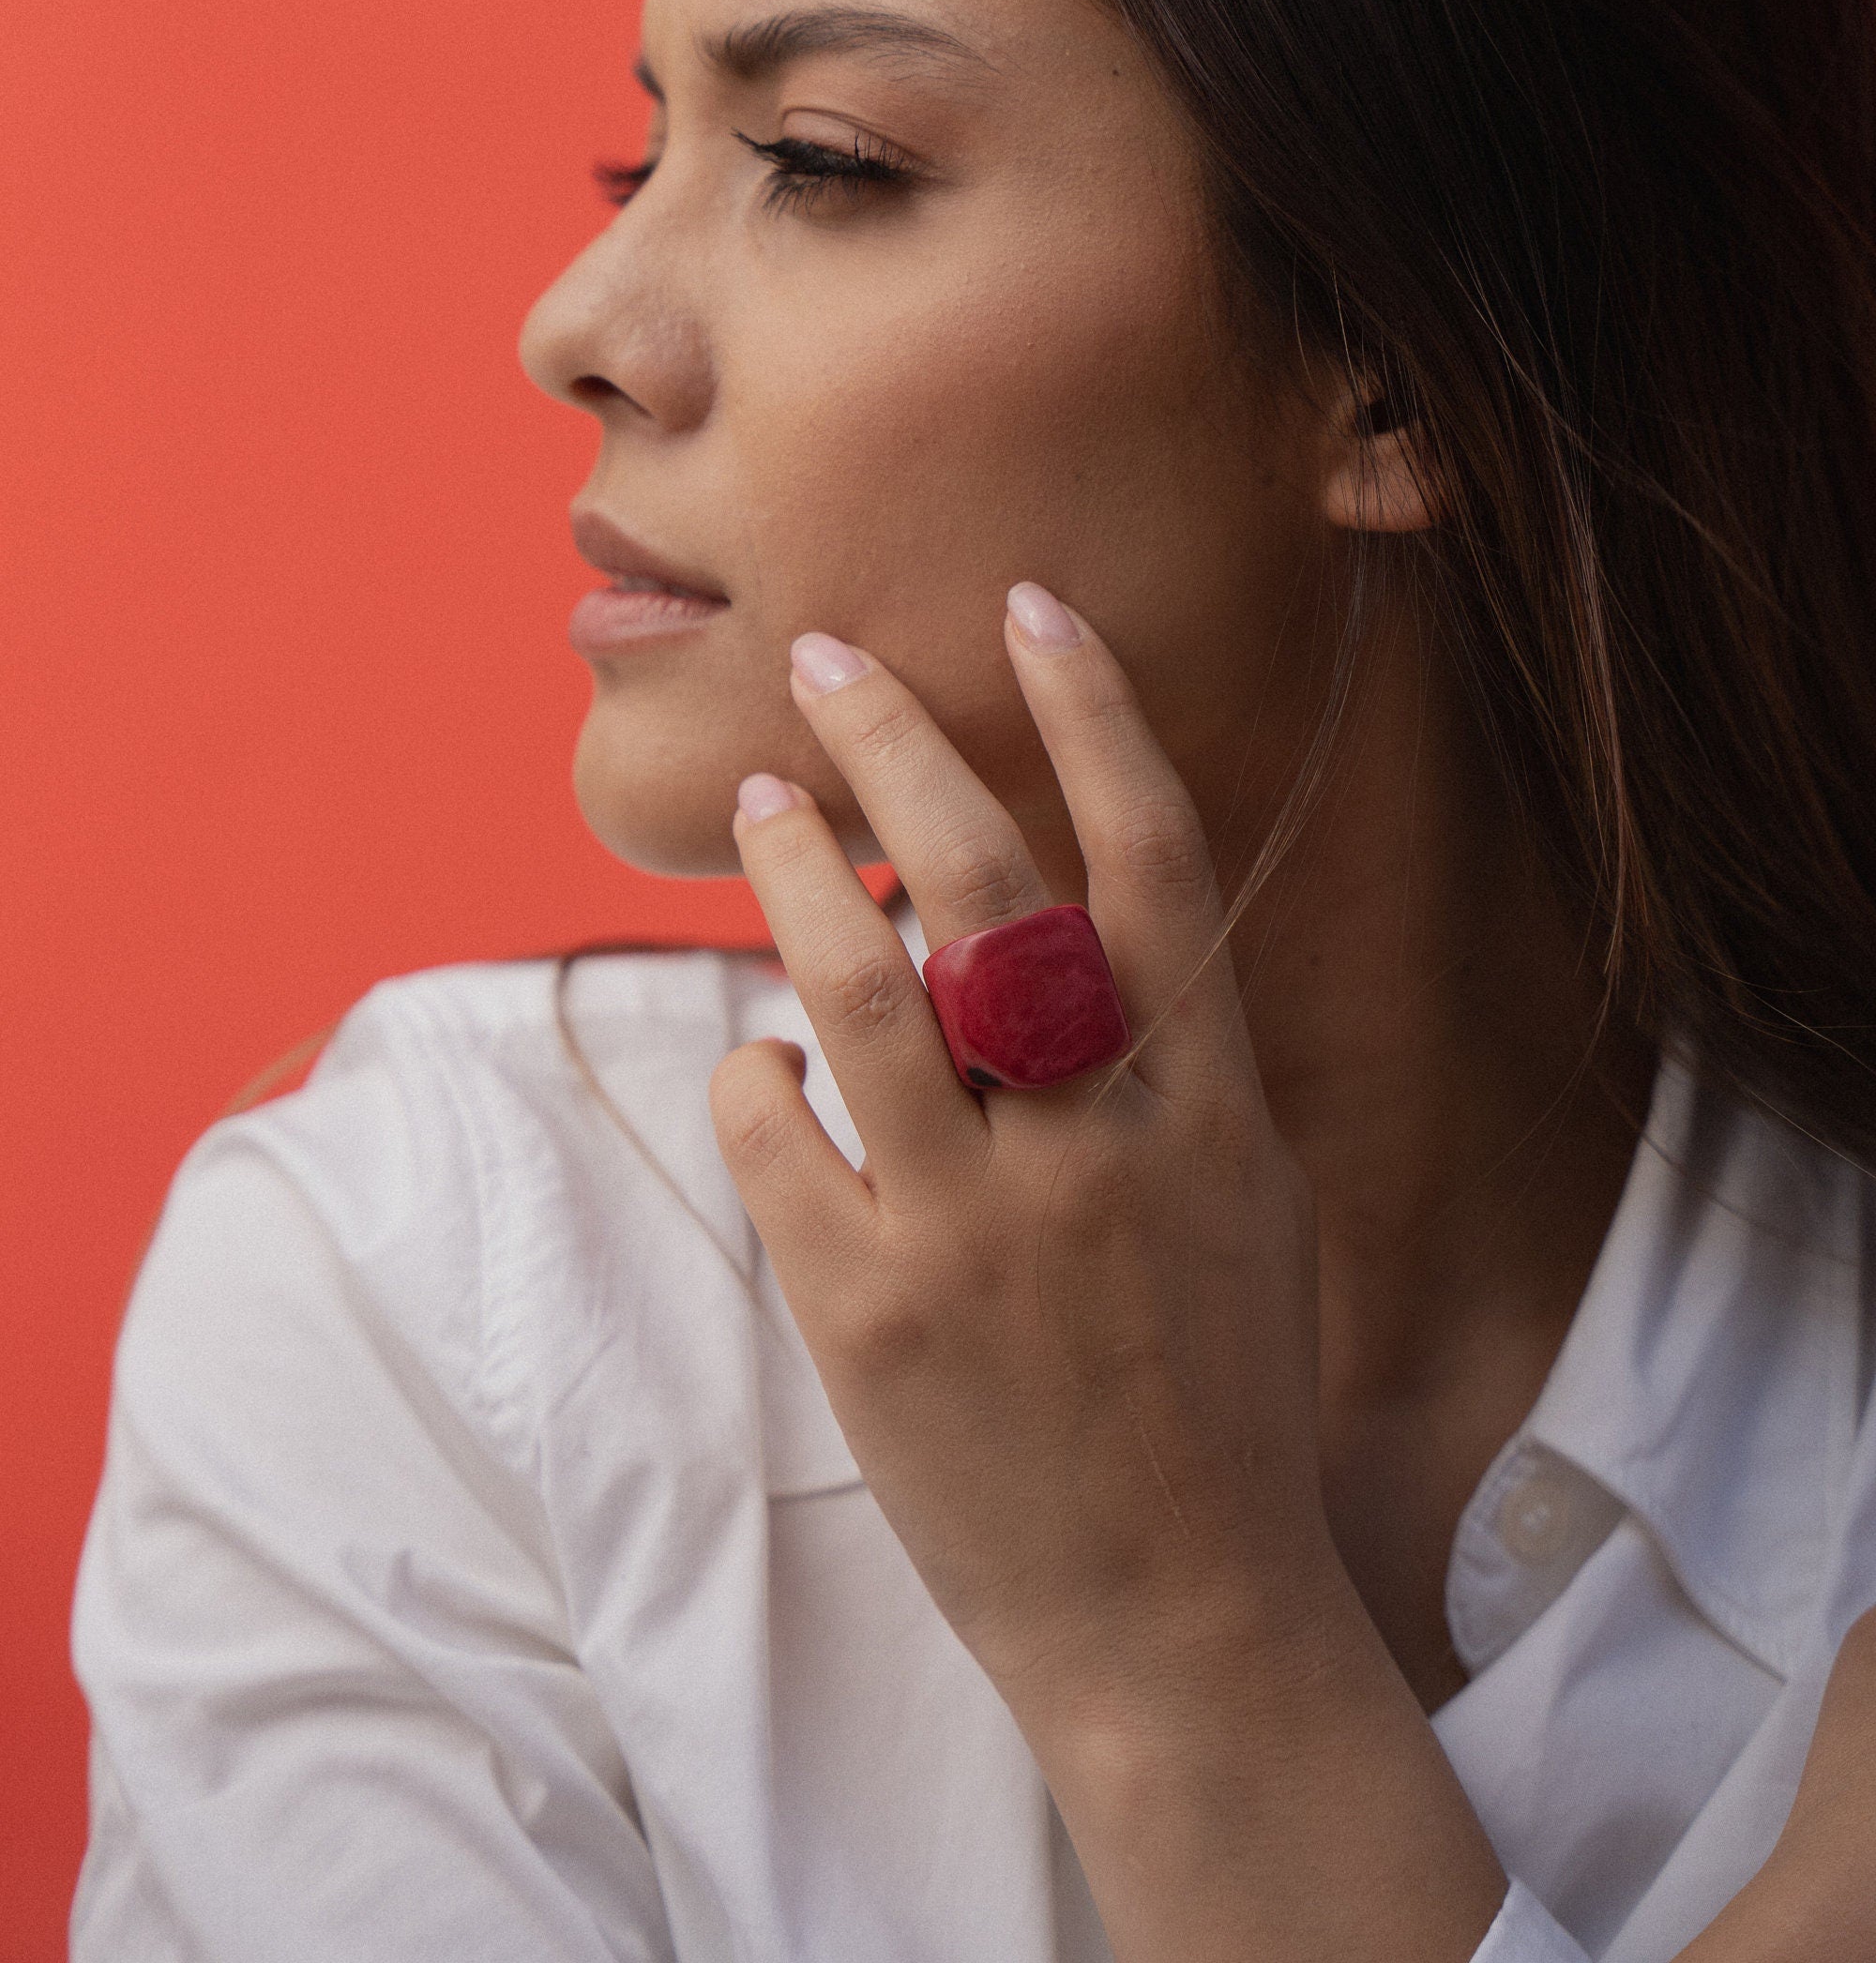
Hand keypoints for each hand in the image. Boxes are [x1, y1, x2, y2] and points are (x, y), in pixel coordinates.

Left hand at [710, 584, 1335, 1725]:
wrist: (1180, 1620)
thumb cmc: (1217, 1394)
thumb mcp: (1248, 1203)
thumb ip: (1172, 1061)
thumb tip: (1072, 923)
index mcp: (1206, 1103)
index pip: (1152, 859)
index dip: (1093, 713)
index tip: (1032, 604)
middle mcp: (1096, 1142)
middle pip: (984, 880)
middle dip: (898, 741)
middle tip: (830, 658)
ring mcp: (975, 1227)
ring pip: (855, 983)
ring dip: (790, 871)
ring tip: (758, 803)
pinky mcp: (865, 1313)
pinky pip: (777, 1129)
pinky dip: (758, 1069)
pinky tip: (767, 1060)